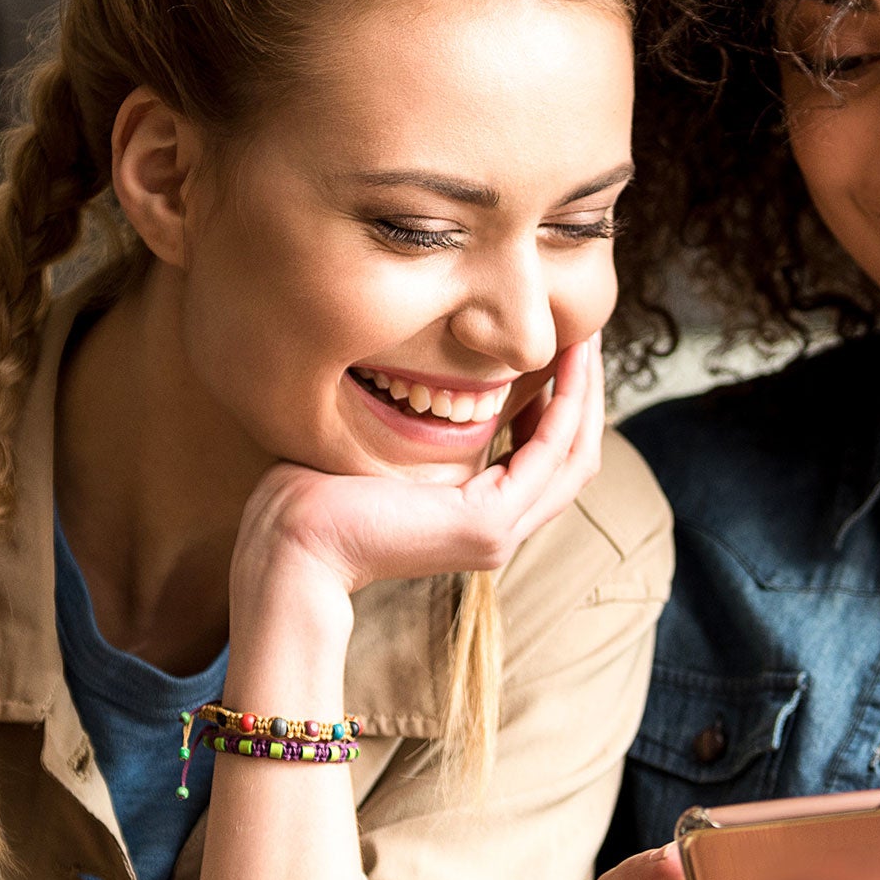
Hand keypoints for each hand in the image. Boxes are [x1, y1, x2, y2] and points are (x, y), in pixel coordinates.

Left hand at [230, 335, 605, 613]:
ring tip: (584, 340)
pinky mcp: (486, 525)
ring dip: (585, 393)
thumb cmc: (317, 497)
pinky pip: (546, 455)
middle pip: (574, 459)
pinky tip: (562, 364)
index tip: (559, 353)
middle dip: (585, 394)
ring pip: (573, 455)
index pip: (545, 463)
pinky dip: (564, 405)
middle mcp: (500, 533)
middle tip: (586, 335)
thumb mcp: (389, 456)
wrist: (293, 545)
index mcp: (479, 521)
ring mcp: (498, 534)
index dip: (562, 407)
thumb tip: (432, 382)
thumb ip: (426, 431)